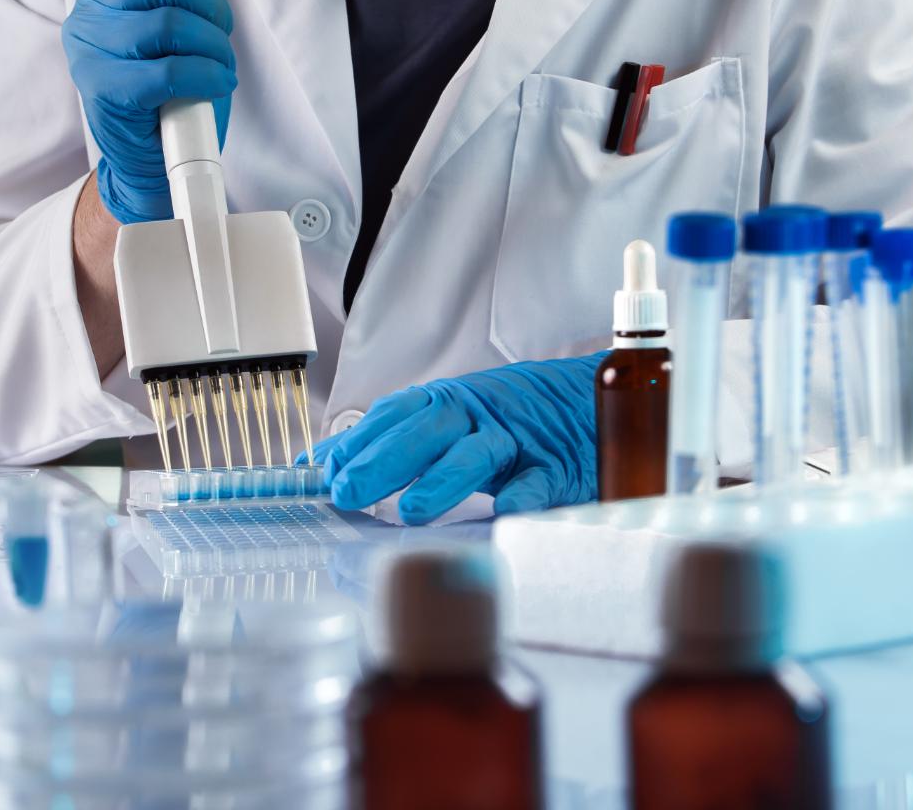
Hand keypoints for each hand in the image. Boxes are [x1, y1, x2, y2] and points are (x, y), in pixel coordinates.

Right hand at [62, 0, 236, 224]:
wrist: (148, 157)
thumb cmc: (167, 83)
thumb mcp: (168, 12)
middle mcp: (87, 15)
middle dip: (208, 2)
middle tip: (222, 29)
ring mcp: (91, 54)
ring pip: (166, 24)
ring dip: (212, 42)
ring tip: (221, 62)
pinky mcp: (105, 92)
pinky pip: (167, 69)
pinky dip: (206, 73)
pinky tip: (216, 82)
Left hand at [306, 355, 602, 524]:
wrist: (588, 402)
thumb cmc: (509, 420)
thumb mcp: (451, 422)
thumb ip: (393, 440)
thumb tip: (325, 461)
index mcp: (449, 403)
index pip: (395, 414)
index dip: (359, 440)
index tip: (325, 471)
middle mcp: (479, 415)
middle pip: (427, 430)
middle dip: (383, 460)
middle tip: (348, 491)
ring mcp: (519, 439)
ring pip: (477, 454)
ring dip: (442, 480)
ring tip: (411, 510)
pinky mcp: (558, 465)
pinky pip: (540, 479)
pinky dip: (523, 493)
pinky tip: (504, 509)